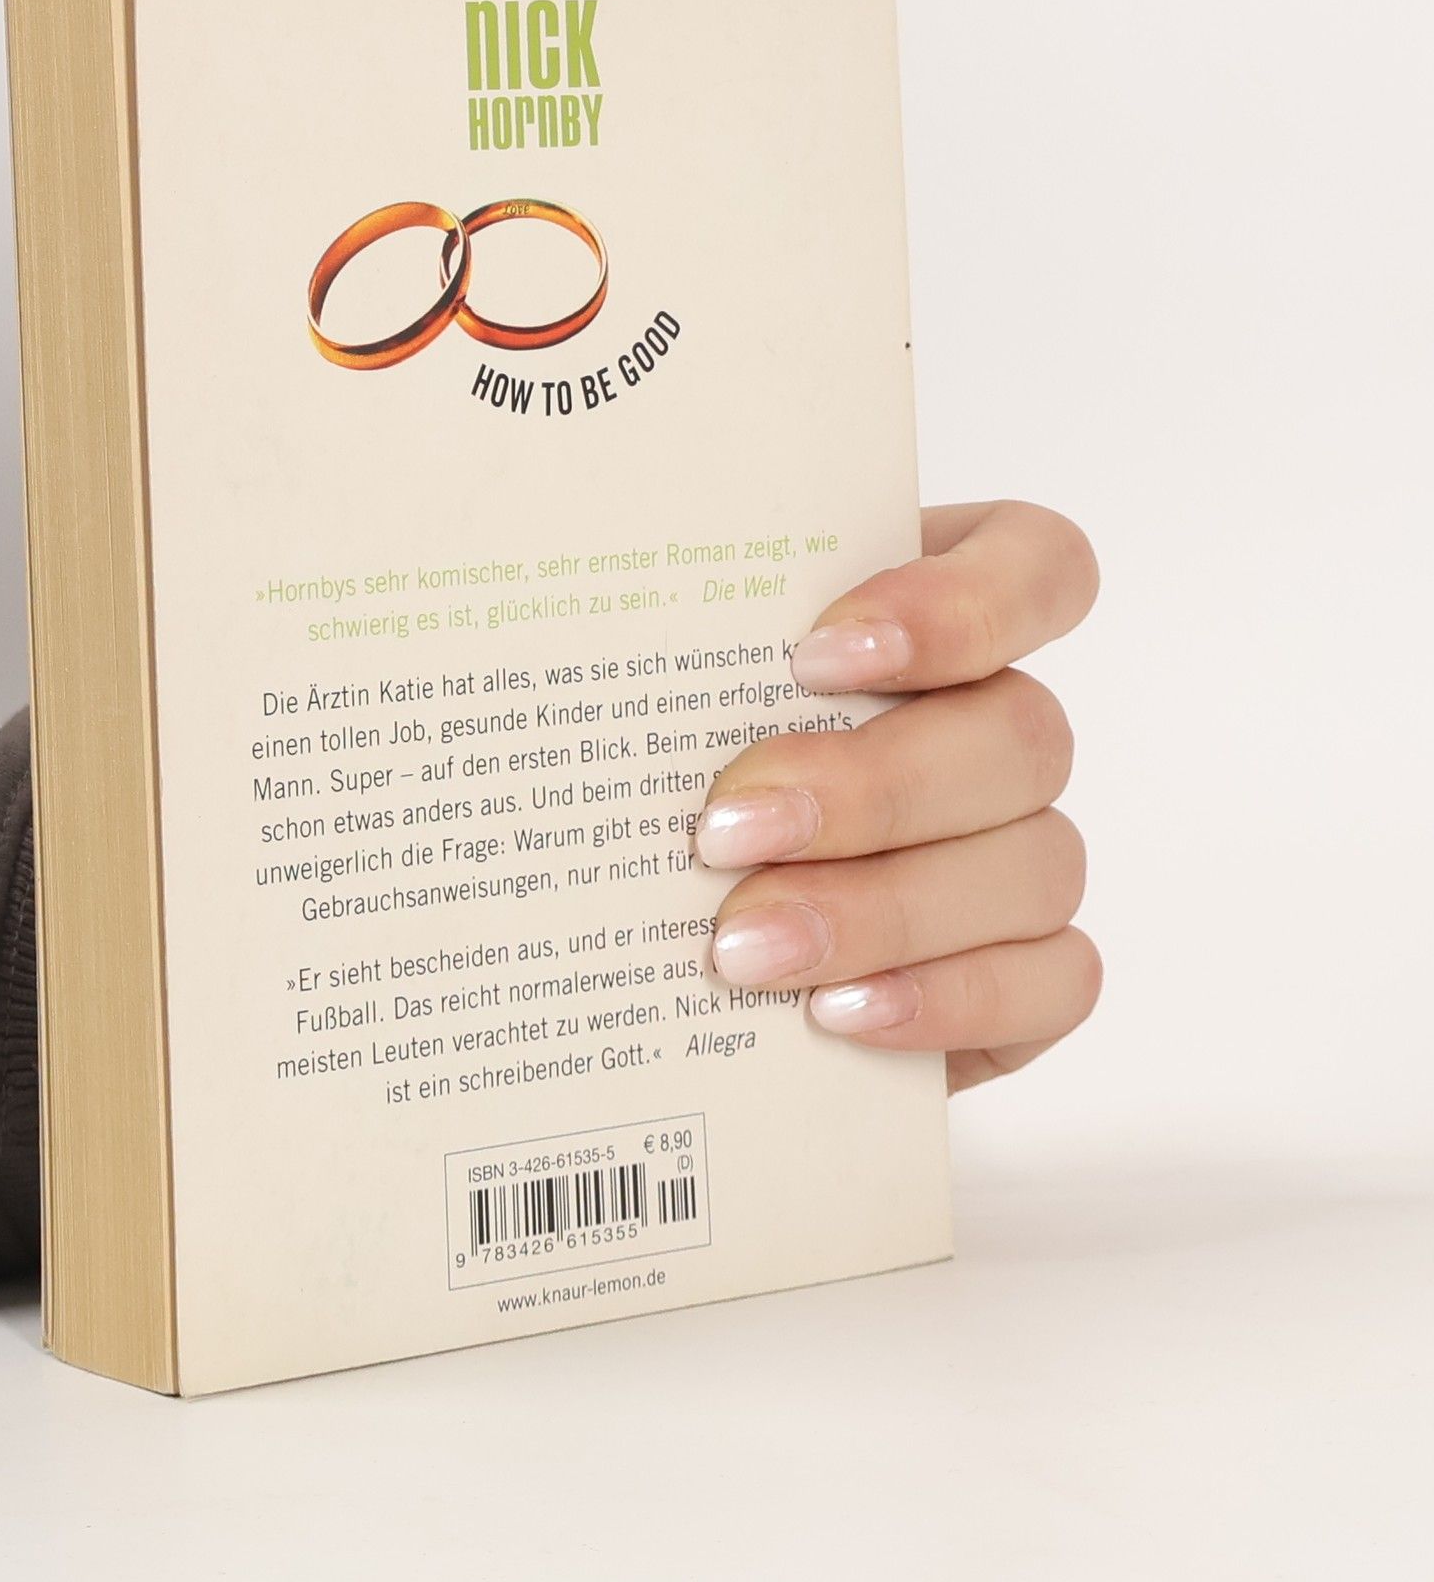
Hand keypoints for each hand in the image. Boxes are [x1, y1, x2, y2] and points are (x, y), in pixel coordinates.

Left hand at [696, 501, 1099, 1090]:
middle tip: (726, 831)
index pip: (1034, 566)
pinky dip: (945, 998)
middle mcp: (995, 728)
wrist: (657, 957)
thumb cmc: (660, 774)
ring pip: (1034, 862)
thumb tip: (530, 584)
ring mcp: (1024, 852)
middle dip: (870, 787)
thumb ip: (644, 636)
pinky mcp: (1030, 974)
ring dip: (884, 908)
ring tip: (742, 947)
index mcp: (933, 619)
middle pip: (1019, 732)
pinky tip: (833, 1014)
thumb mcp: (649, 688)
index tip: (814, 655)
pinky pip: (1052, 981)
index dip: (960, 604)